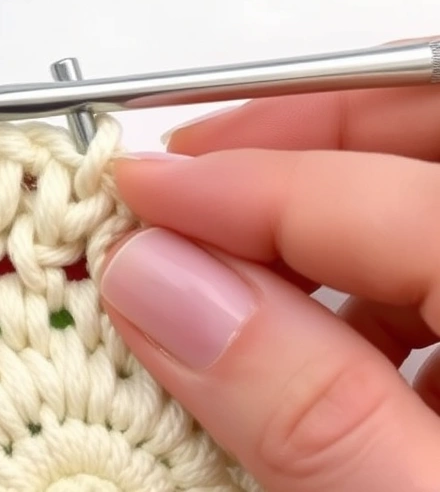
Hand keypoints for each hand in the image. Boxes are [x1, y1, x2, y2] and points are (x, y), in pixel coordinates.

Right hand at [100, 68, 439, 490]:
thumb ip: (305, 410)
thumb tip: (154, 281)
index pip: (402, 196)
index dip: (250, 184)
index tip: (134, 193)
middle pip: (433, 133)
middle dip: (305, 133)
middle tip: (186, 166)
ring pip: (429, 194)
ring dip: (317, 206)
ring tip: (213, 253)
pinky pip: (433, 264)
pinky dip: (354, 273)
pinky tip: (288, 326)